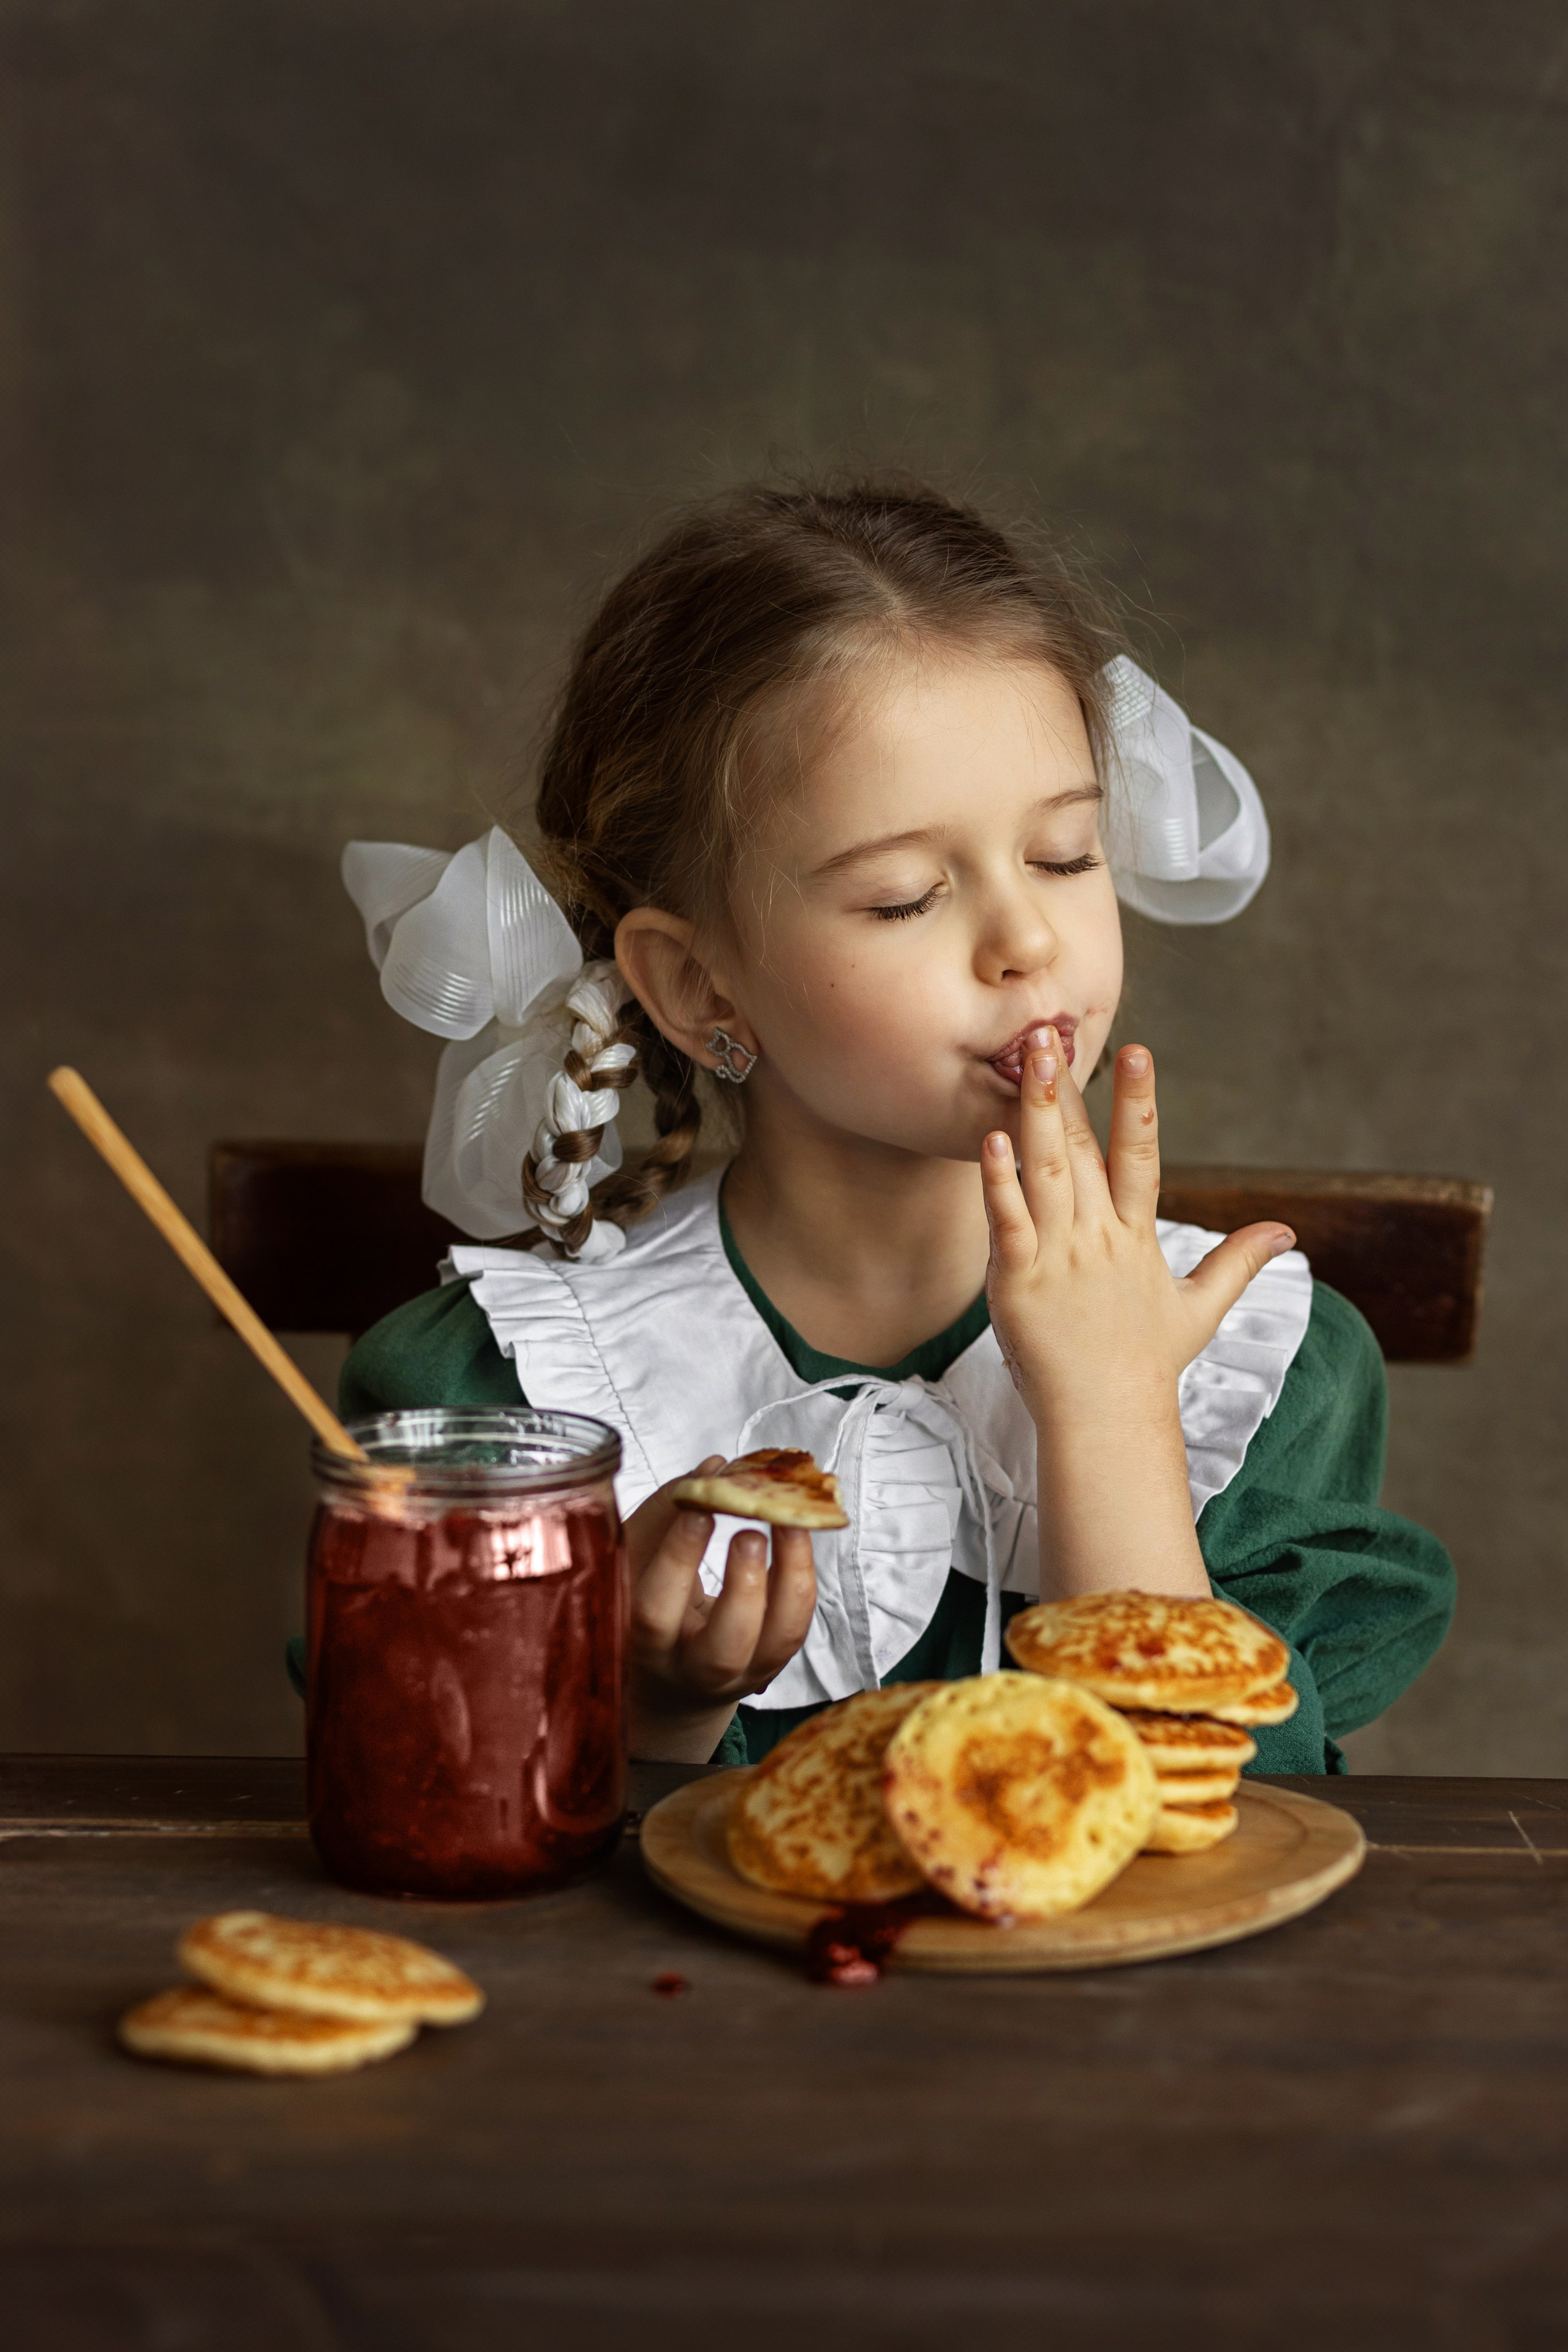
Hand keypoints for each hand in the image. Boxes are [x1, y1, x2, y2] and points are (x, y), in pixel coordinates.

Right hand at [624, 1460, 817, 1761]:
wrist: (671, 1682)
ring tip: (791, 1525)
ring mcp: (742, 1674)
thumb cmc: (648, 1604)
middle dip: (744, 1587)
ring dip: (792, 1579)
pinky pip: (797, 1626)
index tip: (699, 1509)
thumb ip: (667, 1513)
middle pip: (723, 1649)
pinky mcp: (774, 1664)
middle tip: (750, 1533)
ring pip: (777, 1643)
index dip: (679, 1559)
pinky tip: (797, 1536)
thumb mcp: (637, 1560)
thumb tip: (714, 1468)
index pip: (656, 1610)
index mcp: (643, 1644)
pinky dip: (803, 1578)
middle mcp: (693, 1670)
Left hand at [980, 1035, 1294, 1596]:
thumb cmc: (1145, 1366)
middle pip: (1085, 1149)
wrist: (1107, 1419)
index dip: (1139, 1102)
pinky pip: (1008, 1221)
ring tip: (1027, 1061)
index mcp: (1136, 1236)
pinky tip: (991, 1139)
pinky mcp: (1020, 1281)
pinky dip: (1000, 1181)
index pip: (1142, 1155)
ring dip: (1037, 1113)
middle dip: (1071, 1088)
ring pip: (1047, 1170)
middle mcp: (1099, 1237)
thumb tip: (1287, 1233)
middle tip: (1051, 1030)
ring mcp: (1059, 1256)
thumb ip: (1237, 1263)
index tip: (1137, 1051)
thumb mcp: (1200, 1309)